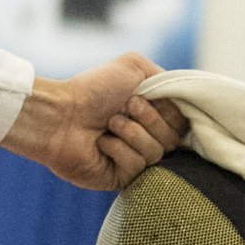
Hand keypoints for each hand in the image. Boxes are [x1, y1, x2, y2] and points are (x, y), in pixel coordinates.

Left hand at [0, 55, 188, 191]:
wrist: (58, 112)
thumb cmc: (93, 89)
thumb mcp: (134, 67)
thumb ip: (167, 78)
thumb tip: (185, 99)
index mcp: (152, 115)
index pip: (183, 123)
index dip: (170, 111)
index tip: (146, 97)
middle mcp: (146, 138)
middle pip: (174, 138)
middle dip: (150, 119)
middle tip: (125, 107)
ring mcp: (134, 160)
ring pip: (156, 153)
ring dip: (131, 133)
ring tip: (108, 124)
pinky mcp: (120, 178)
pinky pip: (136, 167)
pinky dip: (118, 150)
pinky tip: (100, 143)